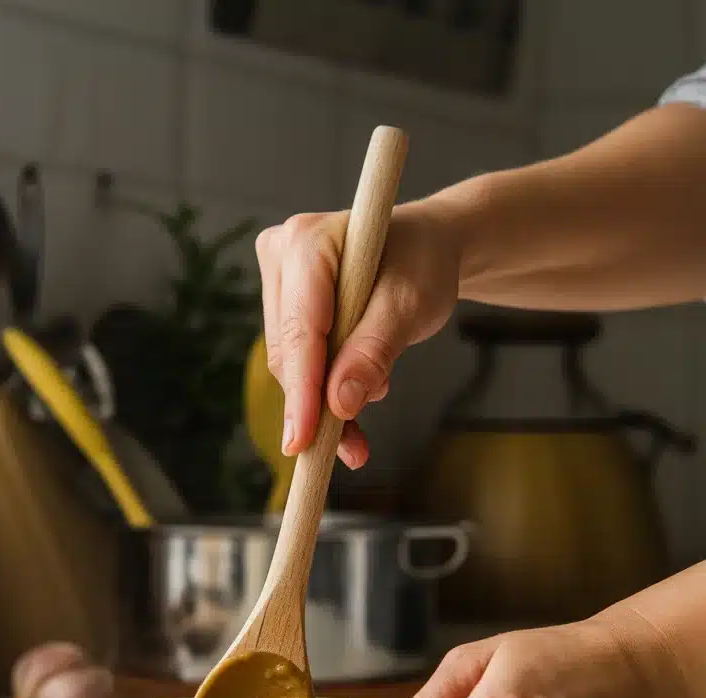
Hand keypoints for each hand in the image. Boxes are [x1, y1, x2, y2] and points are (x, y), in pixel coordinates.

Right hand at [254, 201, 459, 467]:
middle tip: (355, 448)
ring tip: (376, 396)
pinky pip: (297, 363)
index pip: (300, 331)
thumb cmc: (422, 263)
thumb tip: (339, 402)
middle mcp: (281, 255)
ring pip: (290, 365)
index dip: (302, 391)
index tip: (303, 441)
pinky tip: (351, 413)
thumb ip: (375, 351)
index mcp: (308, 241)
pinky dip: (324, 393)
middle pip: (289, 353)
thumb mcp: (411, 305)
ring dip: (326, 401)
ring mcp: (278, 282)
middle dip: (319, 404)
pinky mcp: (283, 307)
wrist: (427, 248)